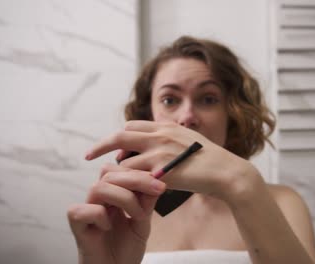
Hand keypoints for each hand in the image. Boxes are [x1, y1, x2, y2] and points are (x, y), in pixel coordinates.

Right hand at [67, 163, 165, 263]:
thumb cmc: (125, 249)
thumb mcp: (143, 223)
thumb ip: (147, 203)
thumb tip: (156, 181)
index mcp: (112, 194)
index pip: (119, 170)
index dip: (139, 173)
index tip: (161, 184)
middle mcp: (97, 199)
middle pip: (109, 173)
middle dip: (136, 180)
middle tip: (157, 190)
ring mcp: (86, 210)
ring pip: (98, 188)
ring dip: (124, 198)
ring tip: (137, 215)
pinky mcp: (77, 225)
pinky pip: (82, 210)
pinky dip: (99, 215)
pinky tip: (108, 227)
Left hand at [85, 121, 256, 200]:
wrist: (226, 172)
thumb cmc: (211, 159)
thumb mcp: (189, 139)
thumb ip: (171, 136)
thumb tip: (159, 135)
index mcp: (167, 126)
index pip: (133, 125)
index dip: (119, 136)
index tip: (110, 146)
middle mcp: (161, 135)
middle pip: (121, 135)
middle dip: (101, 145)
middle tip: (88, 156)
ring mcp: (160, 152)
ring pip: (124, 159)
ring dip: (117, 171)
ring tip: (115, 183)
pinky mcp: (162, 171)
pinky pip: (135, 176)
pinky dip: (128, 183)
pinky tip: (128, 190)